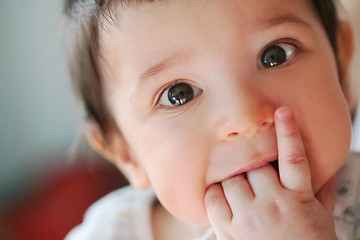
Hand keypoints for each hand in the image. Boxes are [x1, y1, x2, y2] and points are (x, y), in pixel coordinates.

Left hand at [204, 107, 336, 239]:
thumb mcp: (322, 218)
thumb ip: (323, 192)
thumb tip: (328, 172)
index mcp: (299, 199)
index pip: (295, 159)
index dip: (289, 132)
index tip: (283, 111)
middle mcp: (273, 204)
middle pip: (254, 166)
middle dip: (254, 168)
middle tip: (256, 179)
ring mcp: (249, 217)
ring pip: (232, 179)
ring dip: (235, 181)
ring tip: (243, 192)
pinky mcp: (229, 230)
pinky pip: (214, 198)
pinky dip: (217, 194)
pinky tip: (226, 199)